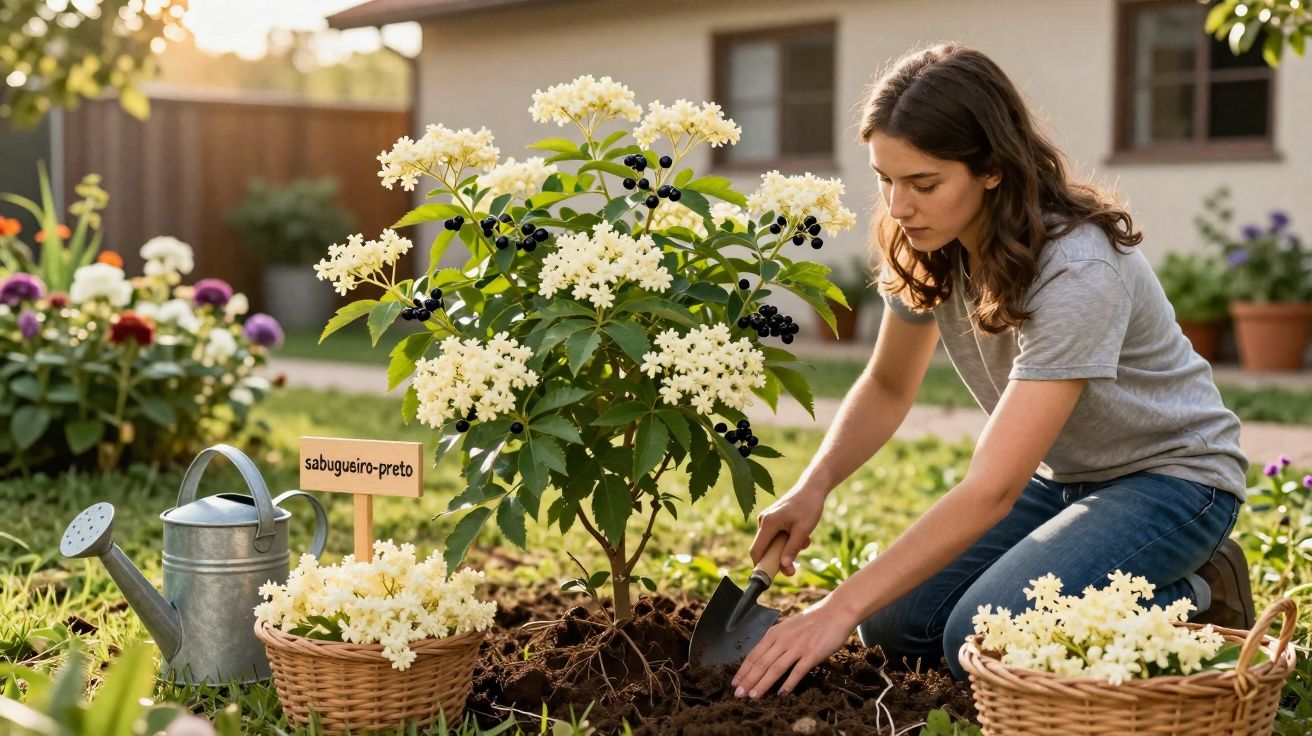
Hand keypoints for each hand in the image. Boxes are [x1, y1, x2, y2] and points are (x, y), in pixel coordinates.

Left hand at [731, 594, 855, 697]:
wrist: (835, 613)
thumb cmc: (811, 621)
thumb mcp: (788, 627)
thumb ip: (776, 640)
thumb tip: (762, 658)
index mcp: (775, 633)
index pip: (754, 654)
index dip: (743, 670)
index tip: (735, 683)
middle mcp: (783, 639)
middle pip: (761, 663)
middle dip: (748, 680)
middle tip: (739, 694)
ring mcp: (797, 647)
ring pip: (775, 668)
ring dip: (763, 684)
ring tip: (754, 696)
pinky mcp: (812, 654)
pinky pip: (797, 671)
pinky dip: (788, 684)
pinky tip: (781, 694)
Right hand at [750, 483, 824, 575]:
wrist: (812, 487)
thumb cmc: (809, 506)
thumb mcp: (803, 530)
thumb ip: (792, 549)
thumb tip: (784, 567)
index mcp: (768, 523)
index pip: (757, 551)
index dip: (761, 566)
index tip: (771, 578)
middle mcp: (763, 521)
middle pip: (764, 549)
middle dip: (779, 559)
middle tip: (794, 568)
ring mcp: (767, 520)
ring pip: (772, 544)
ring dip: (786, 548)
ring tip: (804, 541)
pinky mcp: (772, 519)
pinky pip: (776, 536)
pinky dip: (788, 540)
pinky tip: (802, 534)